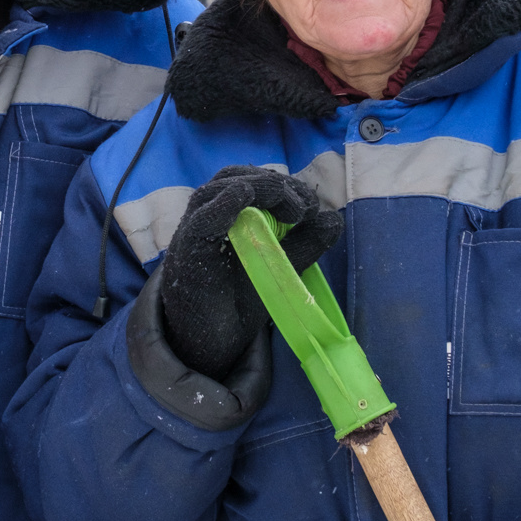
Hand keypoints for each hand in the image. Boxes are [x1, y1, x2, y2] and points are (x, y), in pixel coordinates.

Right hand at [159, 165, 342, 380]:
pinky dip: (221, 205)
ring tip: (290, 210)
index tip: (311, 206)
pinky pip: (200, 221)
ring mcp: (193, 233)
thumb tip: (334, 219)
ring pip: (214, 190)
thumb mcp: (280, 268)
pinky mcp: (187, 255)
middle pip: (232, 177)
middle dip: (274, 184)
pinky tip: (242, 197)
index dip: (284, 185)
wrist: (210, 343)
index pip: (251, 181)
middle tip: (303, 208)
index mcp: (228, 216)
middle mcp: (207, 218)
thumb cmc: (238, 300)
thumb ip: (304, 244)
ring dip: (256, 189)